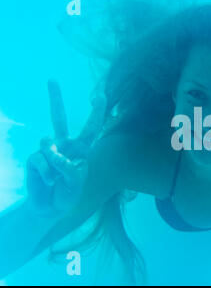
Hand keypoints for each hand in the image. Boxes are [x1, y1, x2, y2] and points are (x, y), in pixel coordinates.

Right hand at [25, 80, 106, 217]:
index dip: (96, 112)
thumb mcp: (76, 183)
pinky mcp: (34, 159)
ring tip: (57, 178)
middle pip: (58, 118)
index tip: (101, 95)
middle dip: (55, 98)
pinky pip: (39, 160)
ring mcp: (47, 150)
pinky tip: (48, 181)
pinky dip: (46, 173)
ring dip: (55, 163)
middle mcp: (64, 145)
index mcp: (81, 149)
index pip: (91, 128)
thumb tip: (52, 152)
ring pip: (47, 143)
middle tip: (52, 79)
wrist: (49, 208)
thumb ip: (69, 167)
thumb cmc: (68, 194)